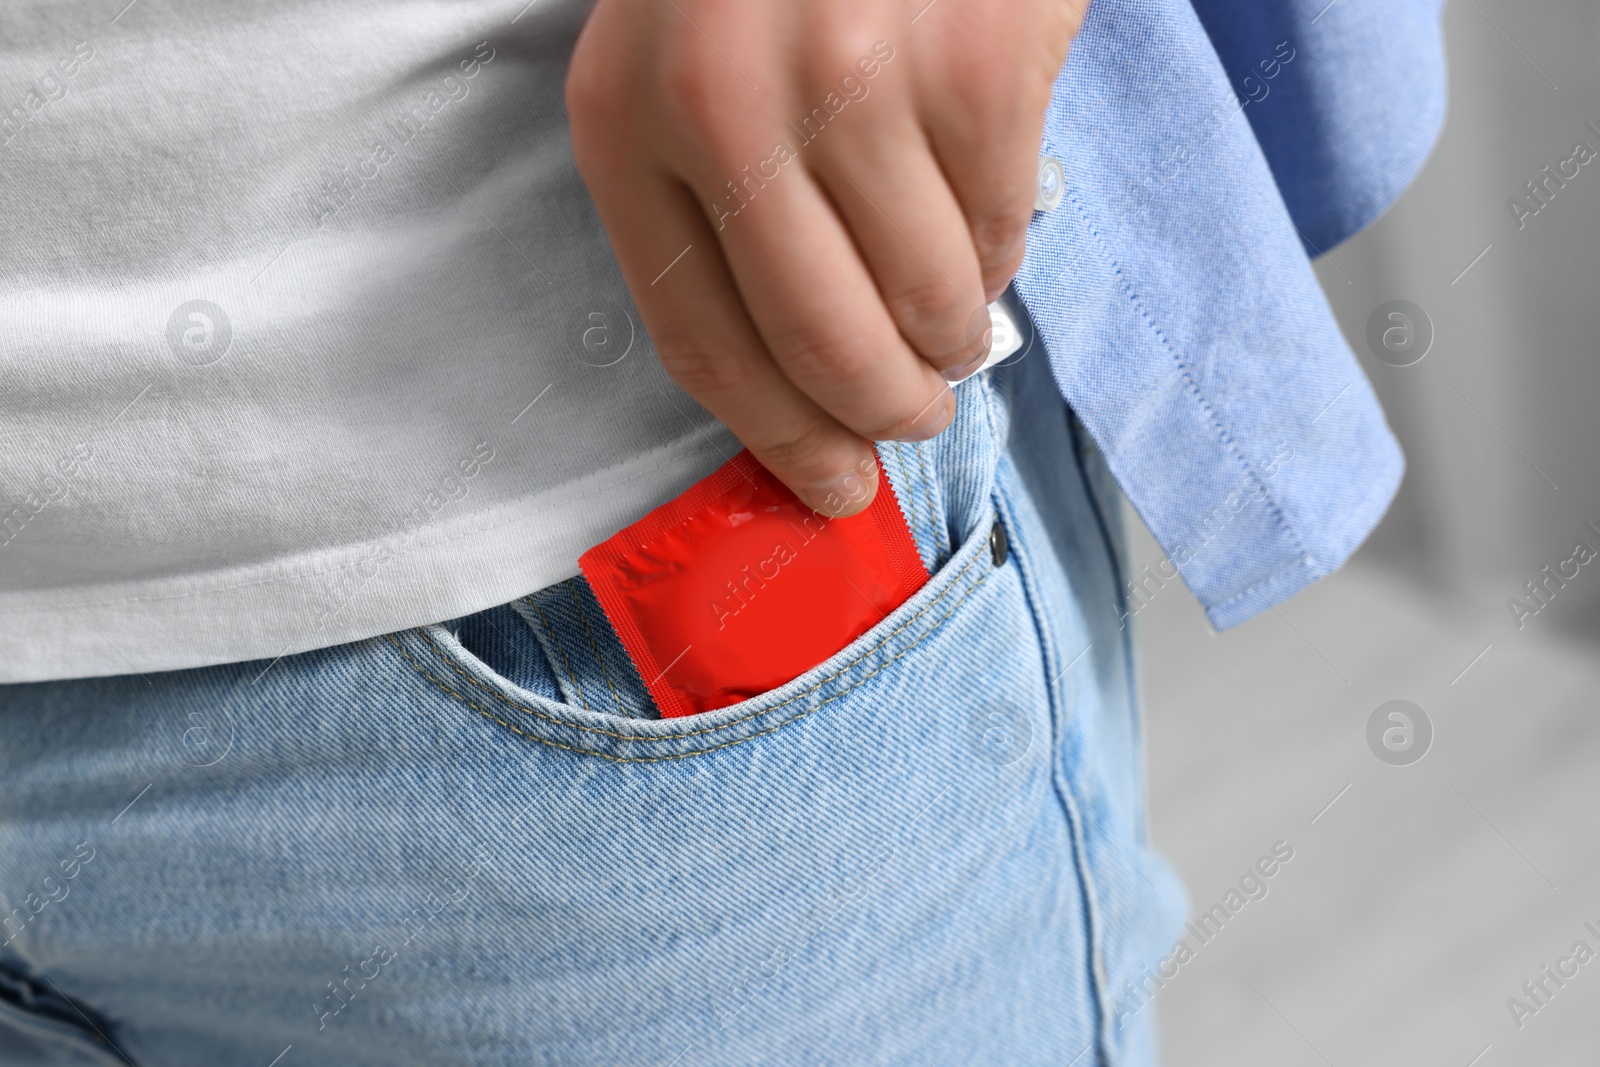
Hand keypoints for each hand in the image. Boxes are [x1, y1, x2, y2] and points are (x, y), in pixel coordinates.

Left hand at [567, 0, 1085, 514]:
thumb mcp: (687, 65)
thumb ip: (719, 211)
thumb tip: (810, 391)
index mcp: (625, 115)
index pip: (699, 336)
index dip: (777, 439)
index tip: (832, 489)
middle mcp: (725, 102)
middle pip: (819, 346)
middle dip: (885, 414)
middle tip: (917, 421)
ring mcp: (854, 78)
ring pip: (929, 302)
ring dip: (954, 339)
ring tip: (956, 319)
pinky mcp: (975, 61)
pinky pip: (1003, 228)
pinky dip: (1003, 251)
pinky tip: (982, 214)